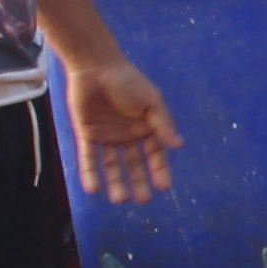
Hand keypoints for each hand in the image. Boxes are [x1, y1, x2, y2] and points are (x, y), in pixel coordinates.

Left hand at [63, 51, 181, 205]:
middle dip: (139, 182)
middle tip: (142, 201)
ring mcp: (107, 136)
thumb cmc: (128, 80)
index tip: (164, 186)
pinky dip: (90, 173)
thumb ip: (163, 124)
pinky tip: (93, 189)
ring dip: (115, 182)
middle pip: (134, 164)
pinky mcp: (87, 134)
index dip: (159, 170)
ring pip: (112, 165)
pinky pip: (89, 157)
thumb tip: (180, 146)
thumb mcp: (151, 101)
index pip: (155, 154)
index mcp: (145, 127)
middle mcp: (127, 135)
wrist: (95, 66)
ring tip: (119, 200)